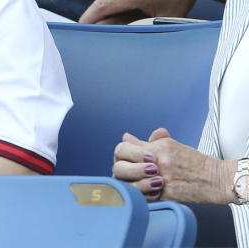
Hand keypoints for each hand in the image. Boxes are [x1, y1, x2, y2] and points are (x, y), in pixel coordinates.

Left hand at [112, 128, 232, 203]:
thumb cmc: (193, 162)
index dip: (122, 155)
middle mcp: (157, 162)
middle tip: (134, 173)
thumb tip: (126, 138)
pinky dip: (142, 195)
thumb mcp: (169, 145)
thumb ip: (145, 143)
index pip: (122, 149)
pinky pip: (143, 197)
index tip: (130, 158)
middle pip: (120, 167)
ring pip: (128, 184)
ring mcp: (161, 179)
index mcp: (156, 148)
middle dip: (123, 171)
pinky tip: (148, 191)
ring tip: (139, 182)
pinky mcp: (166, 194)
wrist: (214, 179)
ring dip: (131, 184)